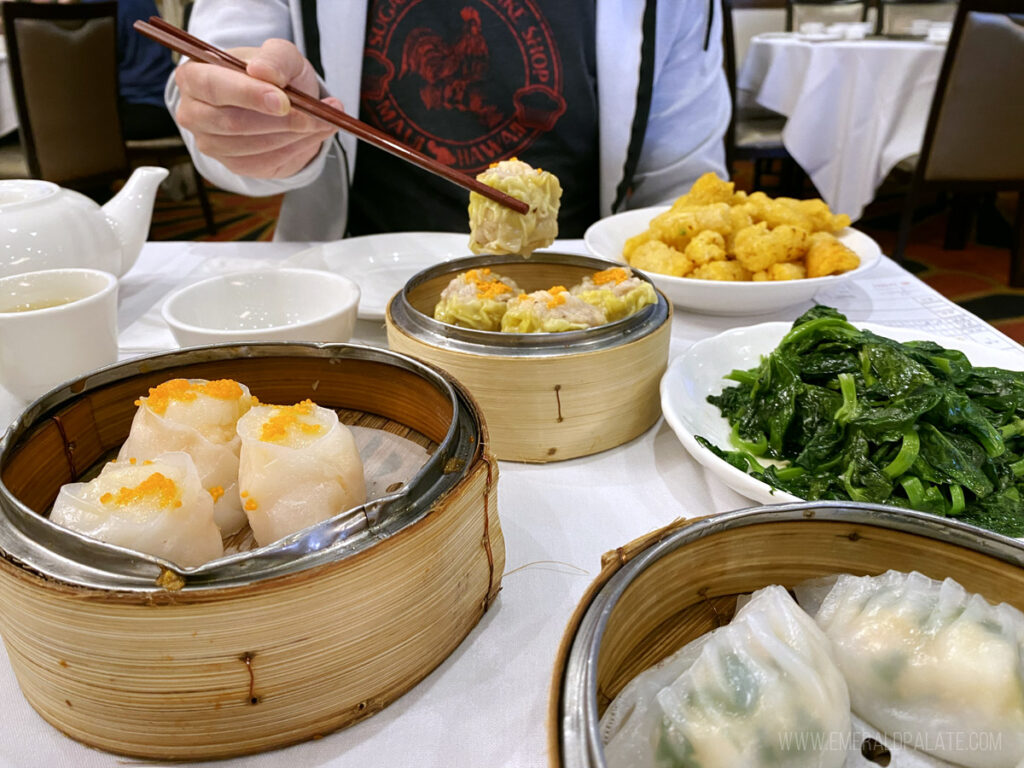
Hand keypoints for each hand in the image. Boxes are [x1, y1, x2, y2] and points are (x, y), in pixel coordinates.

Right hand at [174, 38, 342, 178]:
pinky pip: (263, 163)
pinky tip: (310, 136)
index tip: (284, 101)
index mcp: (194, 75)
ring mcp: (210, 142)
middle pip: (232, 122)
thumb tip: (262, 71)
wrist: (282, 103)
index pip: (213, 87)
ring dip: (292, 136)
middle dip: (279, 121)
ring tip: (320, 122)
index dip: (248, 95)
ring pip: (252, 146)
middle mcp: (193, 112)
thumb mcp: (281, 55)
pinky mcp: (232, 164)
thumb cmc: (273, 74)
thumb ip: (274, 58)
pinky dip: (293, 150)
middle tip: (315, 116)